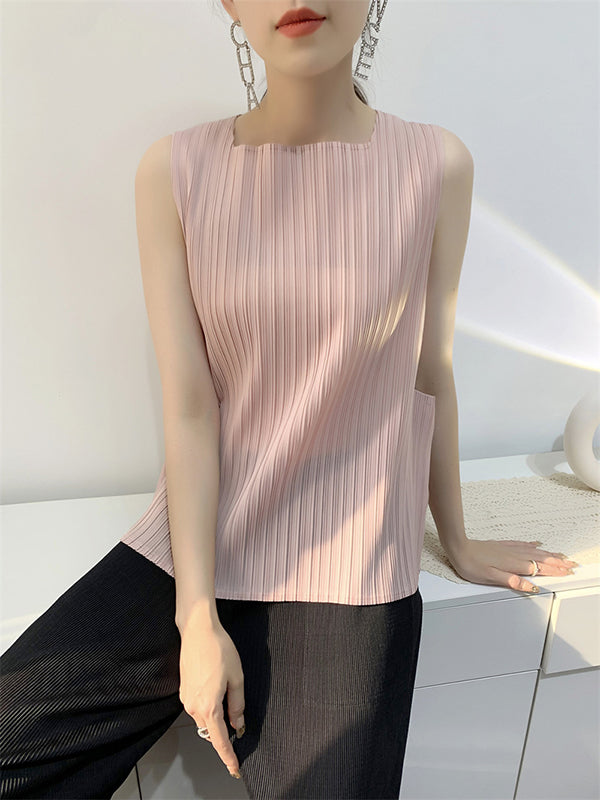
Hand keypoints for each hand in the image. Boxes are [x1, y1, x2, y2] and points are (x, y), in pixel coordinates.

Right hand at [178, 610, 245, 779]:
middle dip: (224, 731)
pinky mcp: (184, 691)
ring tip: (227, 690)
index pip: (220, 740)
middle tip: (238, 719)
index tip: (234, 768)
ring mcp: (186, 699)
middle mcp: (194, 706)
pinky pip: (199, 707)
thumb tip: (238, 723)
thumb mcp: (237, 677)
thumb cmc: (218, 649)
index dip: (228, 757)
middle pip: (211, 730)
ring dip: (216, 716)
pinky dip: (209, 706)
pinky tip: (216, 686)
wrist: (197, 630)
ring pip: (205, 719)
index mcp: (209, 706)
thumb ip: (238, 704)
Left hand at [447, 538, 579, 593]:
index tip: (567, 571)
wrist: (458, 548)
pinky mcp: (502, 545)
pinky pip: (522, 544)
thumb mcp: (490, 578)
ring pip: (533, 551)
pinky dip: (532, 545)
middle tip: (570, 564)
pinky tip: (536, 543)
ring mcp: (508, 548)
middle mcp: (513, 555)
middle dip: (556, 562)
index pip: (538, 569)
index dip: (554, 571)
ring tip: (559, 555)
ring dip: (548, 553)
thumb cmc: (471, 565)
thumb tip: (530, 586)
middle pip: (540, 559)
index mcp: (512, 565)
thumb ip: (512, 581)